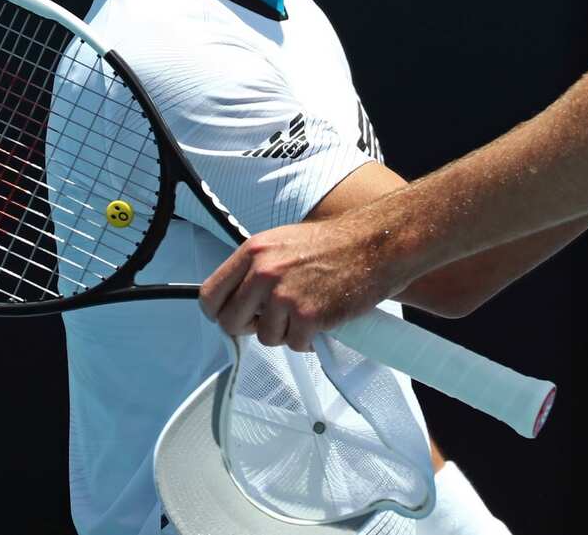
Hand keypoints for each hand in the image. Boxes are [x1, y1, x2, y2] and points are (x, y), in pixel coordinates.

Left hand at [199, 211, 403, 349]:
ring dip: (286, 332)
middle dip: (251, 327)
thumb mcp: (284, 243)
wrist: (376, 244)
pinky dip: (309, 339)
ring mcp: (284, 295)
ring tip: (308, 310)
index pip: (210, 295)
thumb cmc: (336, 244)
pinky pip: (295, 345)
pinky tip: (323, 319)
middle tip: (275, 318)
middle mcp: (263, 272)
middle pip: (230, 322)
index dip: (221, 311)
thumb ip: (257, 268)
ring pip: (266, 337)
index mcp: (254, 251)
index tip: (236, 315)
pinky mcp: (308, 317)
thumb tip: (239, 298)